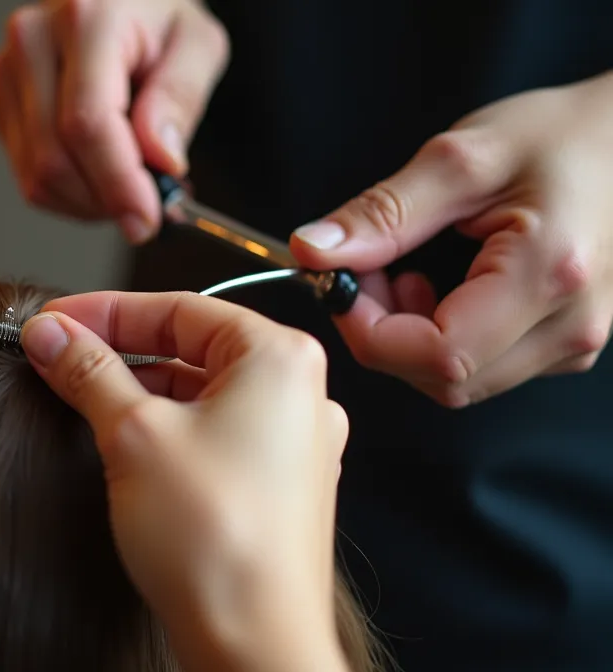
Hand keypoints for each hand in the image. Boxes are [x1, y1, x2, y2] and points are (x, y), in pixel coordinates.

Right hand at [0, 0, 229, 242]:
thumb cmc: (158, 18)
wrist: (116, 0)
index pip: (87, 123)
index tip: (147, 219)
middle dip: (104, 201)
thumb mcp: (197, 45)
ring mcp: (5, 74)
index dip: (116, 182)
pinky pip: (26, 175)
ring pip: (36, 176)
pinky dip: (67, 193)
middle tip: (146, 209)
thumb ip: (180, 99)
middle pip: (54, 158)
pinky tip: (98, 173)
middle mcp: (32, 42)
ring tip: (127, 185)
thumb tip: (160, 161)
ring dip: (87, 202)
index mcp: (85, 19)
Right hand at [20, 291, 348, 671]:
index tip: (55, 321)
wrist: (253, 641)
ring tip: (77, 396)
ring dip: (137, 389)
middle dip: (117, 349)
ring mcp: (292, 443)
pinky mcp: (276, 486)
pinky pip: (212, 434)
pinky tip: (121, 441)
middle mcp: (298, 394)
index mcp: (279, 359)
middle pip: (190, 346)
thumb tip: (53, 334)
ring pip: (199, 392)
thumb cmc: (218, 541)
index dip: (105, 310)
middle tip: (55, 354)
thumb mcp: (133, 434)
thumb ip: (89, 372)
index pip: (179, 307)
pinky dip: (164, 427)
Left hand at [291, 70, 612, 406]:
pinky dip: (440, 336)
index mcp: (549, 275)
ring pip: (458, 381)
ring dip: (409, 337)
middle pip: (444, 379)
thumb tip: (314, 251)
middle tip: (369, 269)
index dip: (371, 330)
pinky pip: (483, 366)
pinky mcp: (565, 343)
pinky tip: (441, 286)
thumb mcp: (462, 158)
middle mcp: (571, 325)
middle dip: (384, 333)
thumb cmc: (563, 135)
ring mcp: (574, 342)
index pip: (437, 355)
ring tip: (407, 270)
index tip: (342, 281)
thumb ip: (383, 213)